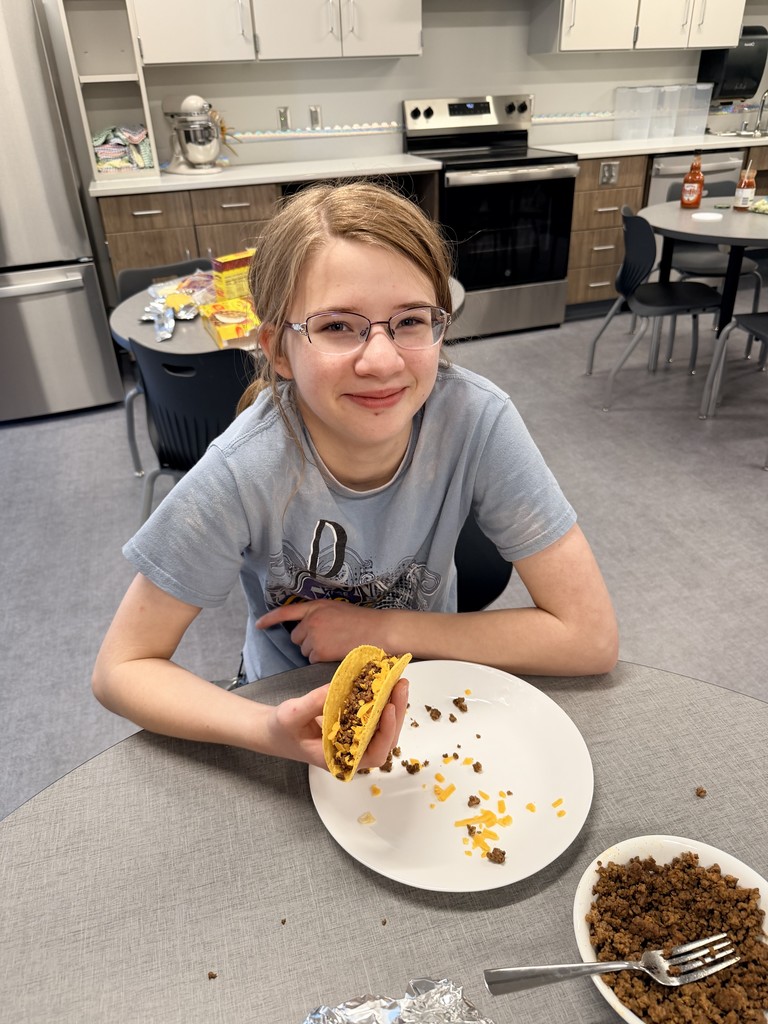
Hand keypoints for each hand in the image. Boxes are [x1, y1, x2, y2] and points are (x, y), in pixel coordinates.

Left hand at [256, 601, 389, 662]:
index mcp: (316, 606)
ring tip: (337, 645)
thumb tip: (309, 628)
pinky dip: (323, 660)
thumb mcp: (338, 610)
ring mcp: (314, 635)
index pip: (286, 612)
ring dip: (316, 651)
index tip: (259, 625)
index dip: (270, 619)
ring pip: (305, 651)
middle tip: (329, 640)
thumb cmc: (363, 622)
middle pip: (296, 638)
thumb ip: (320, 615)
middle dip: (308, 641)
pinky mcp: (319, 651)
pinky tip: (337, 653)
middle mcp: (311, 620)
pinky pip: (313, 660)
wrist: (379, 631)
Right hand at [267, 678, 409, 771]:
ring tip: (398, 681)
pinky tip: (386, 684)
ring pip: (384, 729)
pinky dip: (383, 701)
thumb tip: (335, 688)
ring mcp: (355, 741)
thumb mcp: (291, 715)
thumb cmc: (282, 729)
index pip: (373, 754)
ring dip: (394, 705)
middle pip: (385, 740)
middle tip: (400, 685)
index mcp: (339, 759)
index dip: (385, 734)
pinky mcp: (354, 727)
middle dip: (396, 713)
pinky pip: (374, 718)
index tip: (388, 709)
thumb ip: (312, 703)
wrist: (275, 731)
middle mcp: (352, 753)